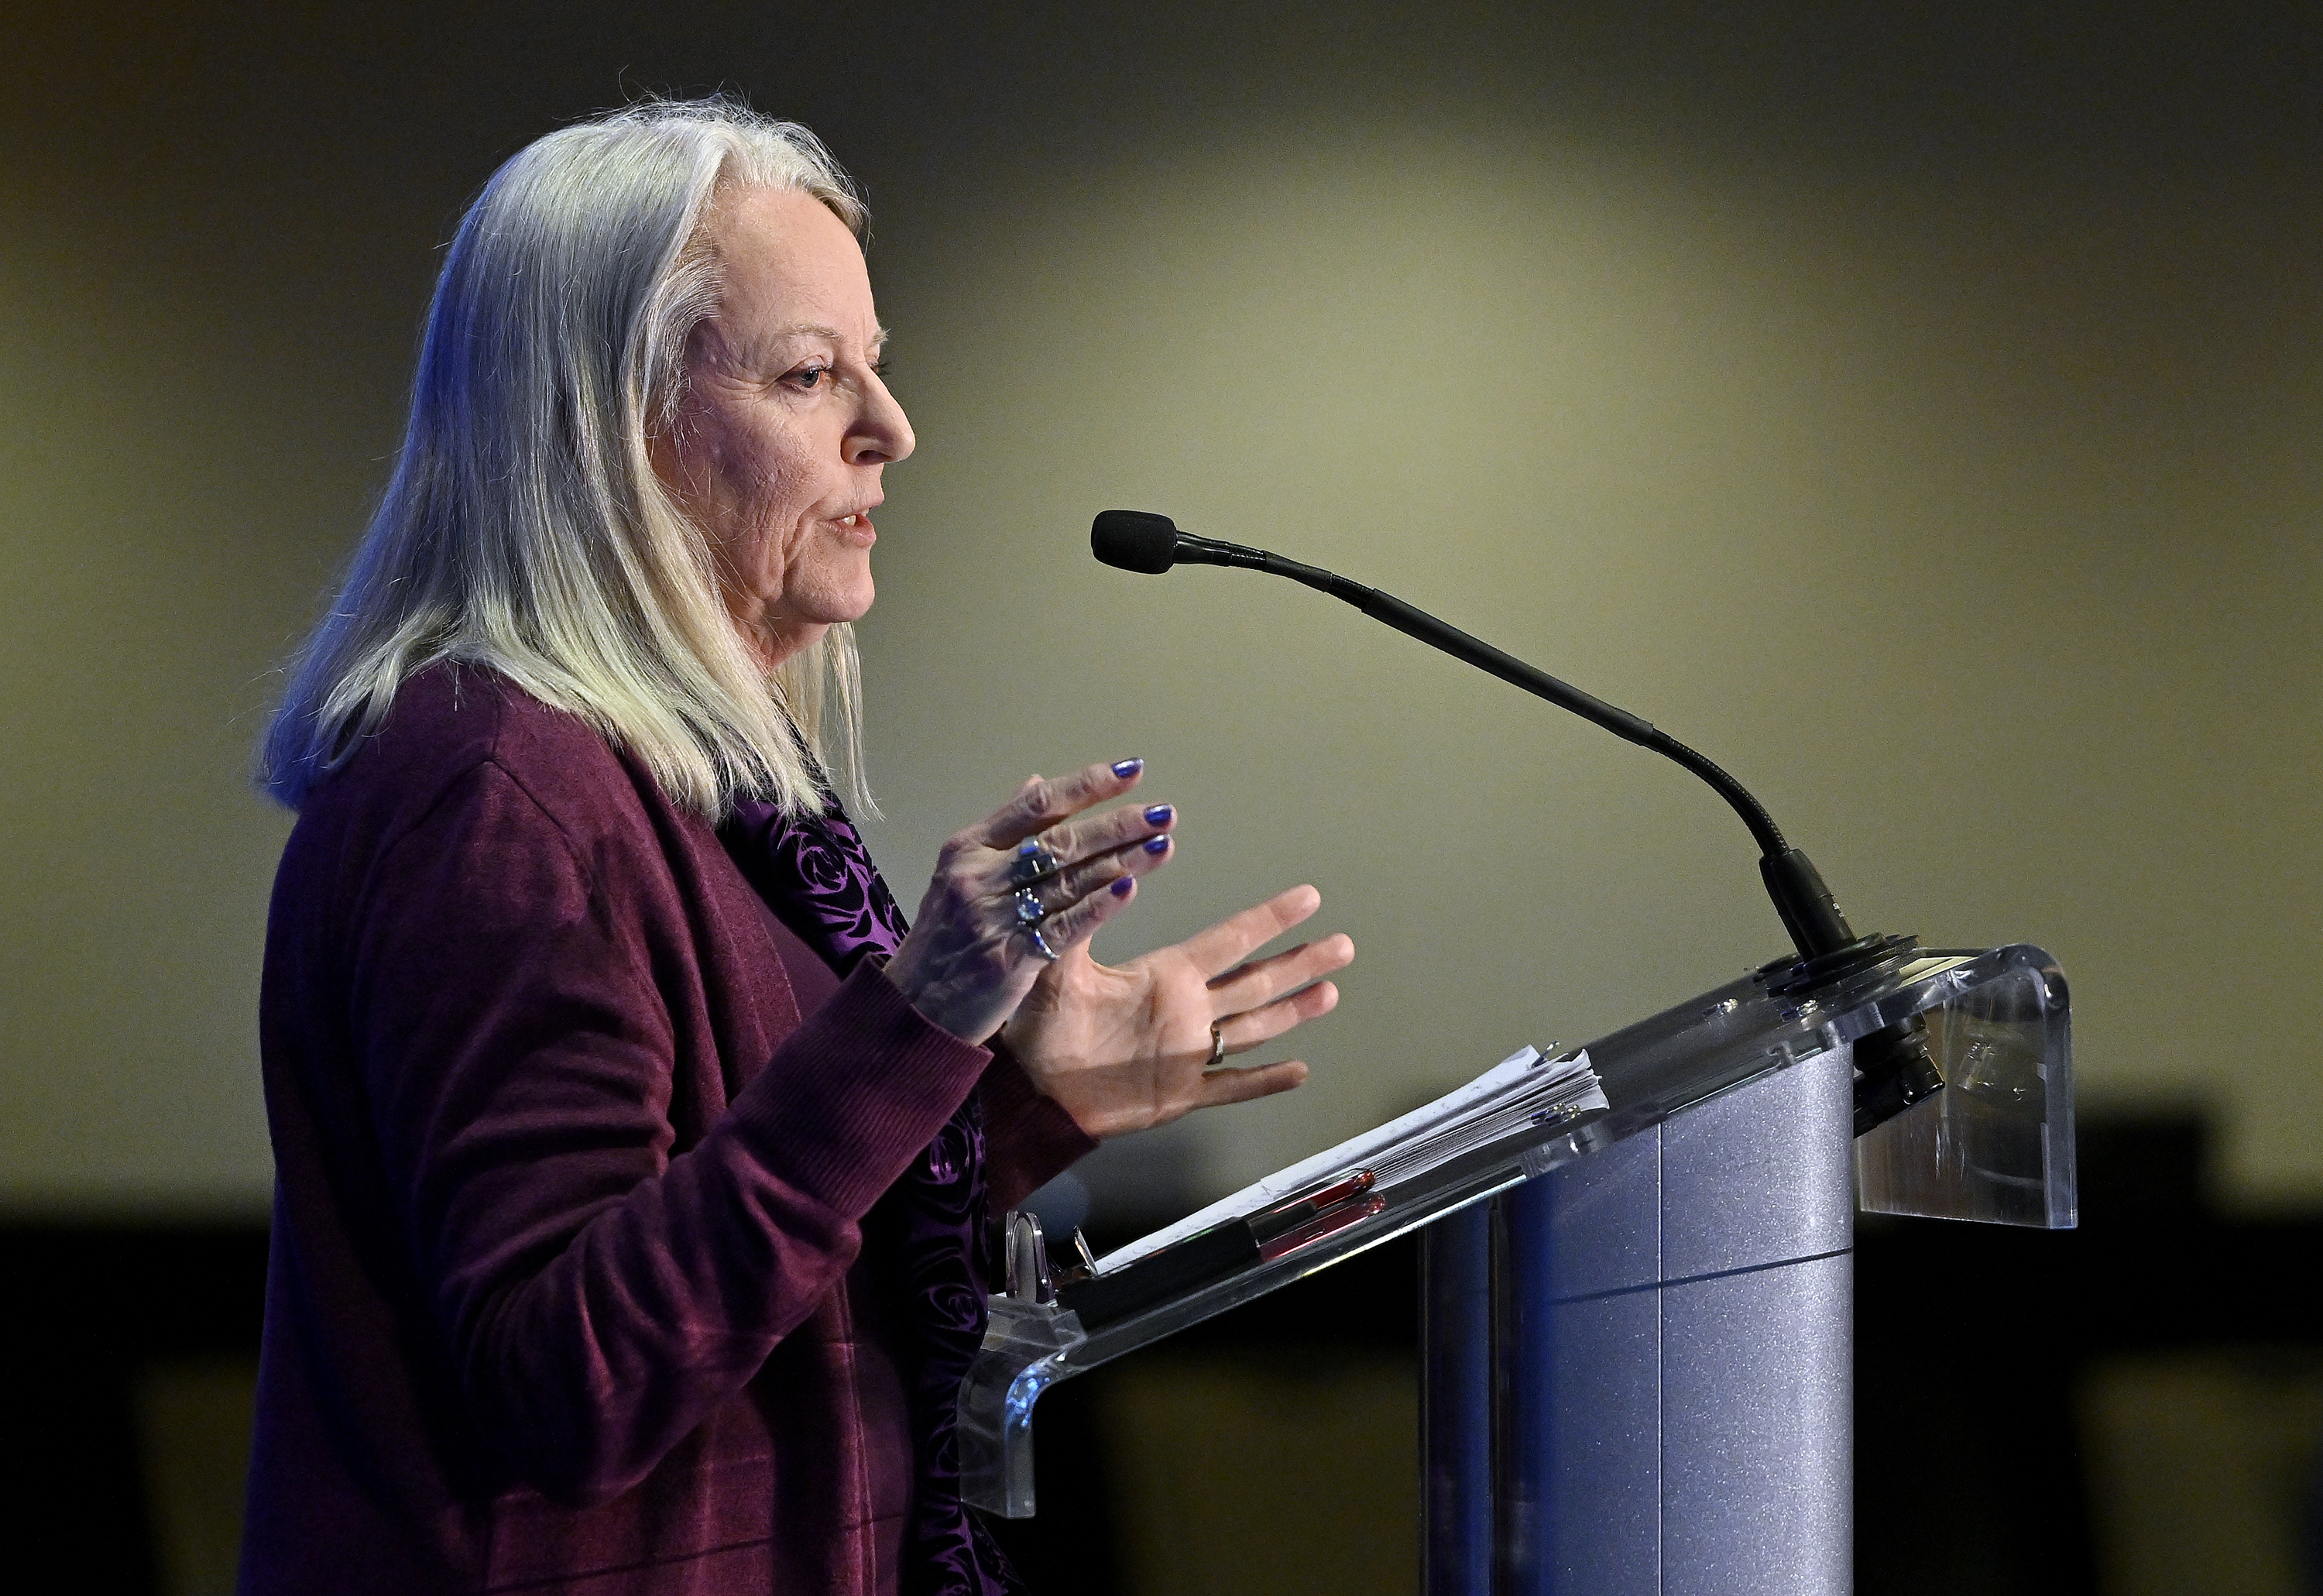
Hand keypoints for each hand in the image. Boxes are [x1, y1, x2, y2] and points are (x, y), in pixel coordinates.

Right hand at [883, 759, 1178, 1043]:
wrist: (912, 1008)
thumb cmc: (943, 938)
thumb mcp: (957, 874)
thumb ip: (1002, 832)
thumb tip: (1038, 782)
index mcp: (967, 848)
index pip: (1036, 806)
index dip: (1086, 785)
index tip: (1131, 771)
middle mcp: (979, 877)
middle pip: (1060, 841)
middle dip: (1118, 824)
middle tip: (1164, 813)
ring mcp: (994, 918)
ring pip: (1069, 881)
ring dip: (1122, 861)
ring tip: (1164, 844)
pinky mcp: (1010, 959)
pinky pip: (1064, 926)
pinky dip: (1099, 907)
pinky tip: (1131, 890)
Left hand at [1000, 884, 1354, 1140]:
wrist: (1030, 1087)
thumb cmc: (1041, 1024)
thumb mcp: (1060, 963)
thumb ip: (1084, 914)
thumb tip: (1114, 867)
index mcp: (1167, 974)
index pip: (1230, 940)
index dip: (1271, 918)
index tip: (1307, 896)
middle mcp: (1187, 1009)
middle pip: (1257, 981)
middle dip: (1300, 962)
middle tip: (1344, 943)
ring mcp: (1188, 1053)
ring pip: (1254, 1029)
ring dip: (1294, 1012)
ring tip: (1332, 992)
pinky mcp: (1179, 1094)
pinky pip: (1230, 1087)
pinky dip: (1264, 1082)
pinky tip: (1298, 1072)